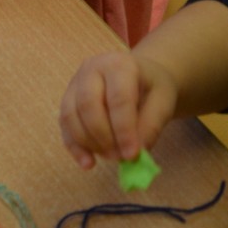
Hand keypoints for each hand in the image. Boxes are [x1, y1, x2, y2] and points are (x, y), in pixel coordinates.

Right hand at [59, 50, 177, 168]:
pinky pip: (64, 125)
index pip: (118, 98)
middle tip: (120, 158)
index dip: (124, 129)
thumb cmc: (151, 88)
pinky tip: (88, 163)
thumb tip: (136, 152)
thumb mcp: (163, 101)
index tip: (132, 155)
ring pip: (71, 115)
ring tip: (111, 158)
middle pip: (88, 104)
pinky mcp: (67, 99)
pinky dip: (74, 147)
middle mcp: (91, 69)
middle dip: (103, 136)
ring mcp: (75, 83)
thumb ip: (152, 125)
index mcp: (119, 65)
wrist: (139, 76)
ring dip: (89, 142)